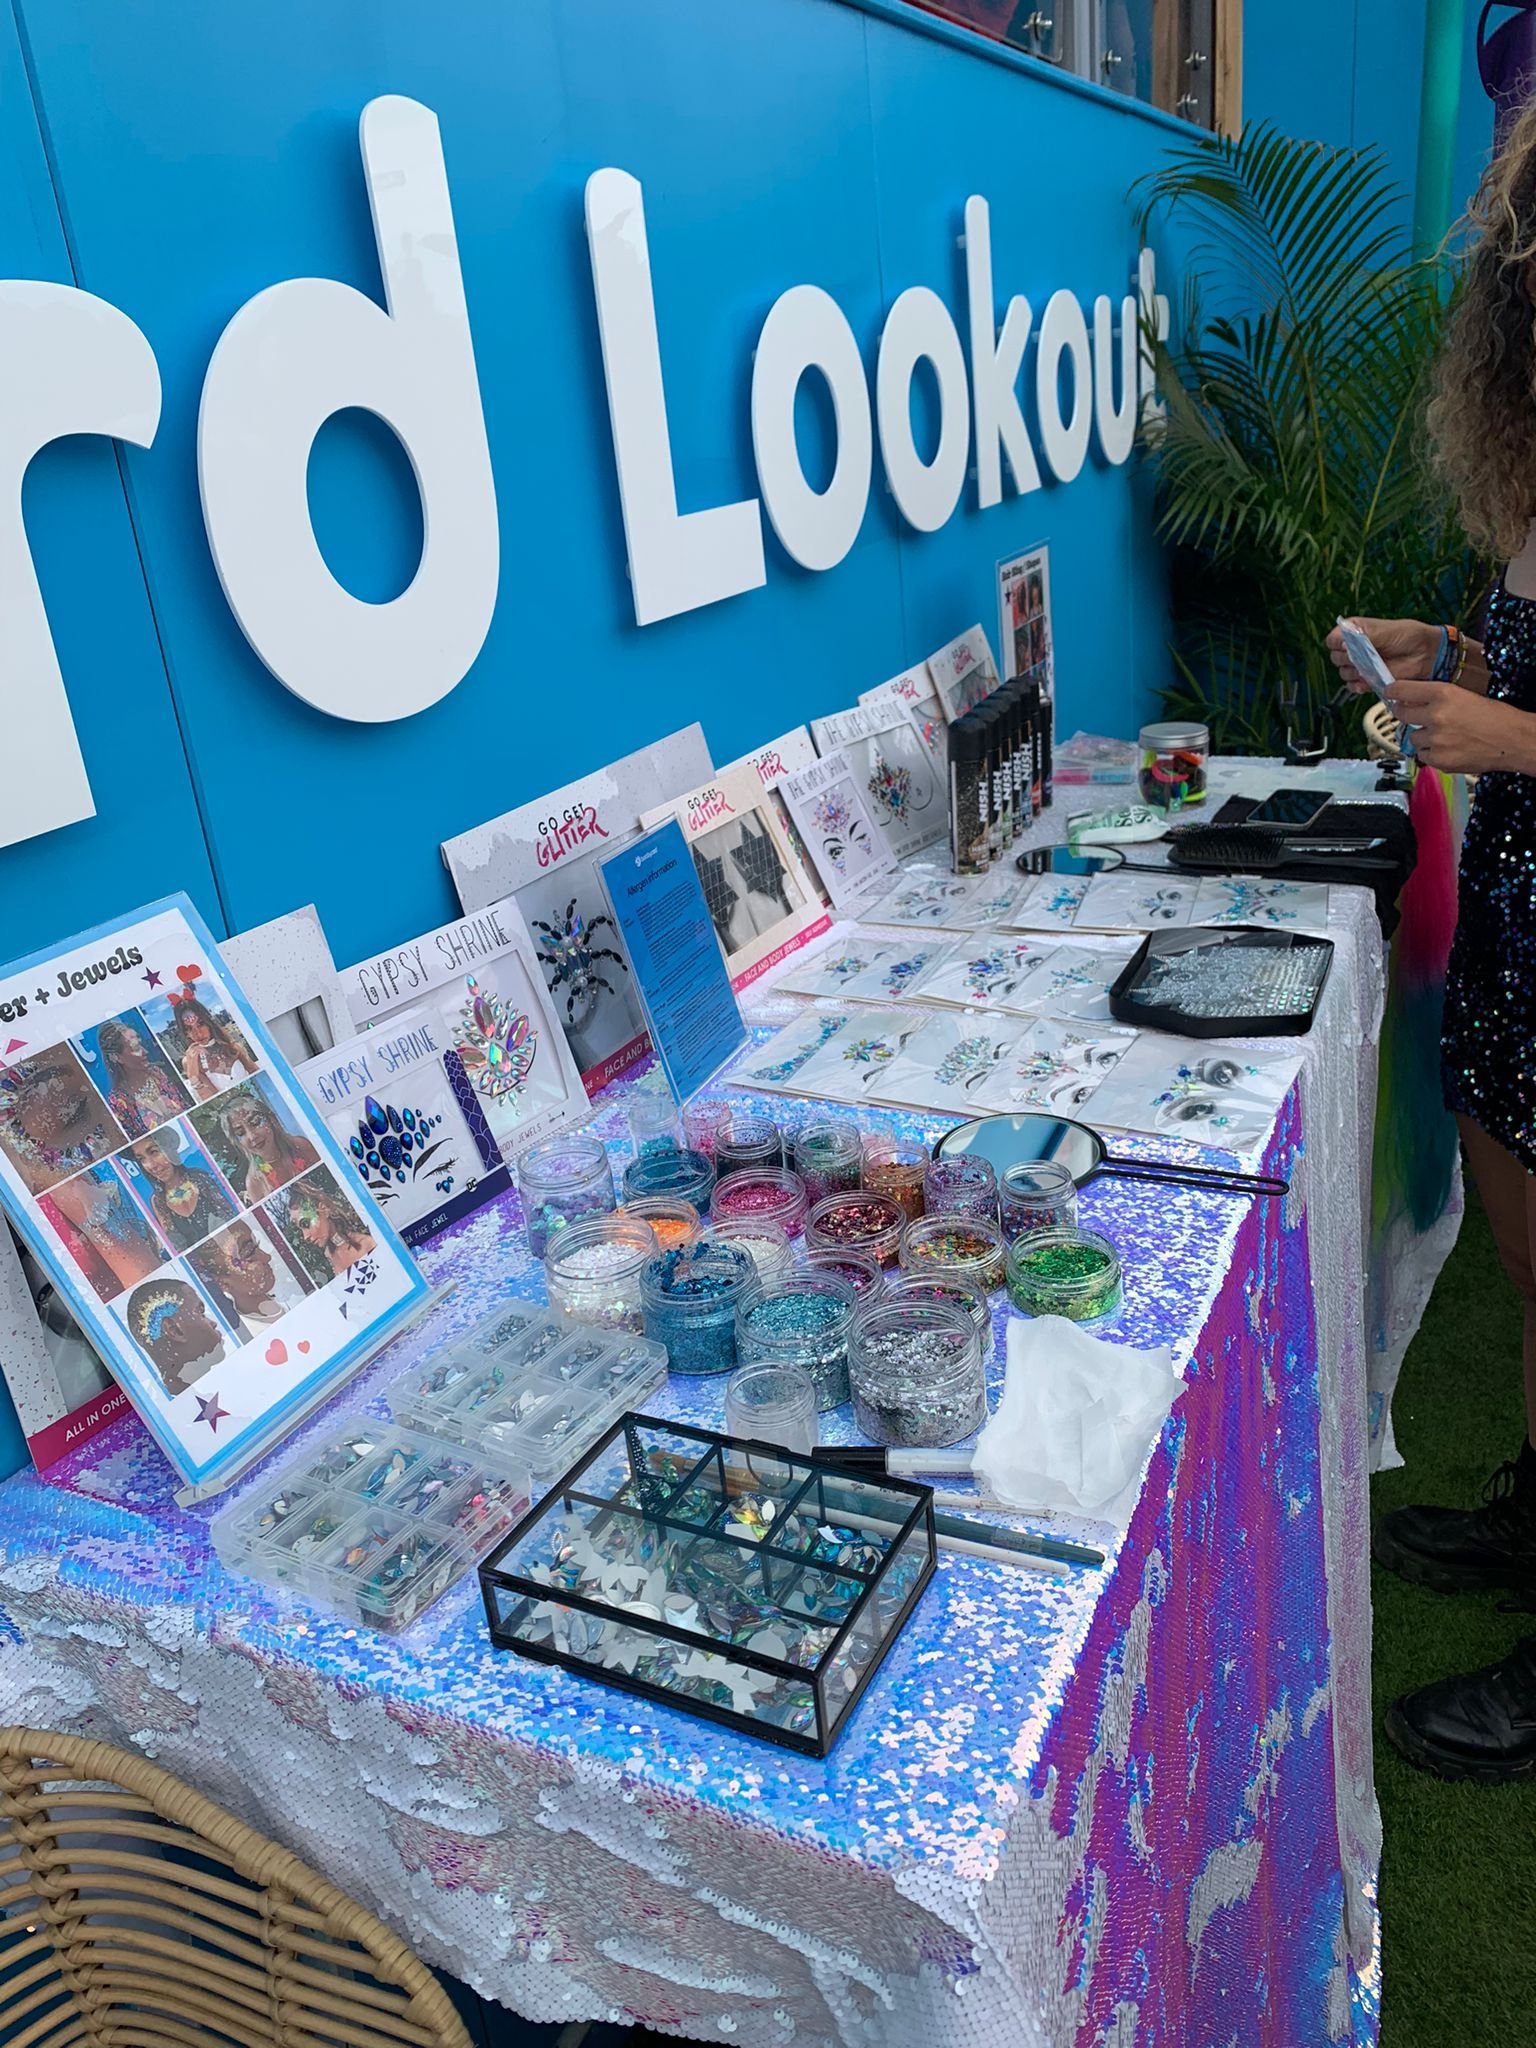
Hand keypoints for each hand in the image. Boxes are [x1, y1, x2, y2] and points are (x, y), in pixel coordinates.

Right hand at [1325, 617, 1440, 692]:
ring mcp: (1360, 665)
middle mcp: (1355, 648)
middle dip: (1346, 659)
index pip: (1334, 638)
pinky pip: (1353, 686)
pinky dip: (1358, 686)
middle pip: (1336, 657)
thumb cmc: (1410, 636)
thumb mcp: (1387, 630)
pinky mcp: (1367, 680)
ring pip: (1343, 673)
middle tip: (1361, 657)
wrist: (1426, 654)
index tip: (1347, 645)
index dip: (1337, 643)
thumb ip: (1365, 636)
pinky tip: (1367, 682)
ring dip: (1354, 673)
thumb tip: (1345, 643)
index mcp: (1356, 631)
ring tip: (1369, 669)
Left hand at [1383, 681, 1535, 774]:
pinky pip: (1423, 756)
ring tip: (1445, 736)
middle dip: (1404, 714)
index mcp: (1443, 694)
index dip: (1393, 691)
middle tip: (1412, 715)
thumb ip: (1436, 698)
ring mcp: (1435, 739)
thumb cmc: (1494, 717)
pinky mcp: (1438, 759)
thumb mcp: (1464, 695)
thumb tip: (1412, 700)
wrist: (1512, 740)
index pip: (1403, 690)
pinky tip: (1448, 748)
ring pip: (1413, 738)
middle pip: (1401, 714)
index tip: (1390, 692)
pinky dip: (1431, 753)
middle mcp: (1436, 715)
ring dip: (1423, 737)